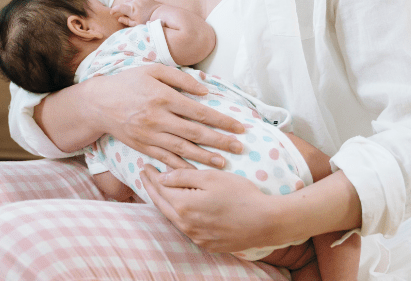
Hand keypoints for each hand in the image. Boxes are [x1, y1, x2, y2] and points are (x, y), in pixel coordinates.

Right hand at [83, 64, 244, 170]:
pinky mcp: (142, 146)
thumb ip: (180, 78)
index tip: (239, 126)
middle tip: (240, 148)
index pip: (200, 112)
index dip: (222, 120)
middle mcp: (158, 118)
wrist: (99, 102)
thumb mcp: (153, 70)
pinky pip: (165, 158)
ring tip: (223, 163)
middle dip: (220, 141)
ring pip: (183, 149)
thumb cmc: (129, 82)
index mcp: (163, 97)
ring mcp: (150, 135)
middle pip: (196, 132)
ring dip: (205, 157)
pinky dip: (181, 166)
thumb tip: (205, 91)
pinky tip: (196, 171)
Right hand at [111, 0, 161, 25]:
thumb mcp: (136, 24)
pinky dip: (134, 2)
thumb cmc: (149, 22)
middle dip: (121, 7)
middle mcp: (134, 2)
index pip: (119, 7)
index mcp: (131, 9)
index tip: (112, 13)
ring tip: (128, 10)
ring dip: (127, 4)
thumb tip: (119, 18)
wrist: (161, 14)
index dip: (114, 10)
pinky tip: (137, 7)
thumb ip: (126, 21)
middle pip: (123, 2)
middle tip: (121, 13)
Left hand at [139, 165, 287, 252]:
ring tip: (158, 190)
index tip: (144, 165)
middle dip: (151, 189)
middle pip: (162, 205)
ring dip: (164, 203)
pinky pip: (187, 228)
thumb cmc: (241, 195)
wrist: (266, 222)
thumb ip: (183, 176)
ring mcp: (196, 237)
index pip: (160, 189)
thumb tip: (162, 177)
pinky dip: (179, 215)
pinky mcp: (207, 244)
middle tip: (144, 175)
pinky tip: (181, 208)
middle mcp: (186, 225)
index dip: (151, 176)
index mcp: (184, 206)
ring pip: (173, 218)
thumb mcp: (211, 177)